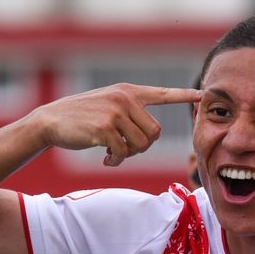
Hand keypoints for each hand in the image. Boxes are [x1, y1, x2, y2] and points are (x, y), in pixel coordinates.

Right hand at [28, 84, 202, 165]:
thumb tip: (151, 134)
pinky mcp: (105, 127)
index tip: (203, 95)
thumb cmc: (80, 117)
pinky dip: (116, 161)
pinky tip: (105, 159)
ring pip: (141, 144)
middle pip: (155, 132)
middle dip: (142, 148)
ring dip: (129, 156)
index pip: (163, 94)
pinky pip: (123, 152)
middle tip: (124, 151)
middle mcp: (125, 98)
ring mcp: (115, 112)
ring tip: (113, 154)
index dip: (184, 96)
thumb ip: (129, 112)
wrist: (51, 121)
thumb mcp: (107, 106)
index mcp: (128, 92)